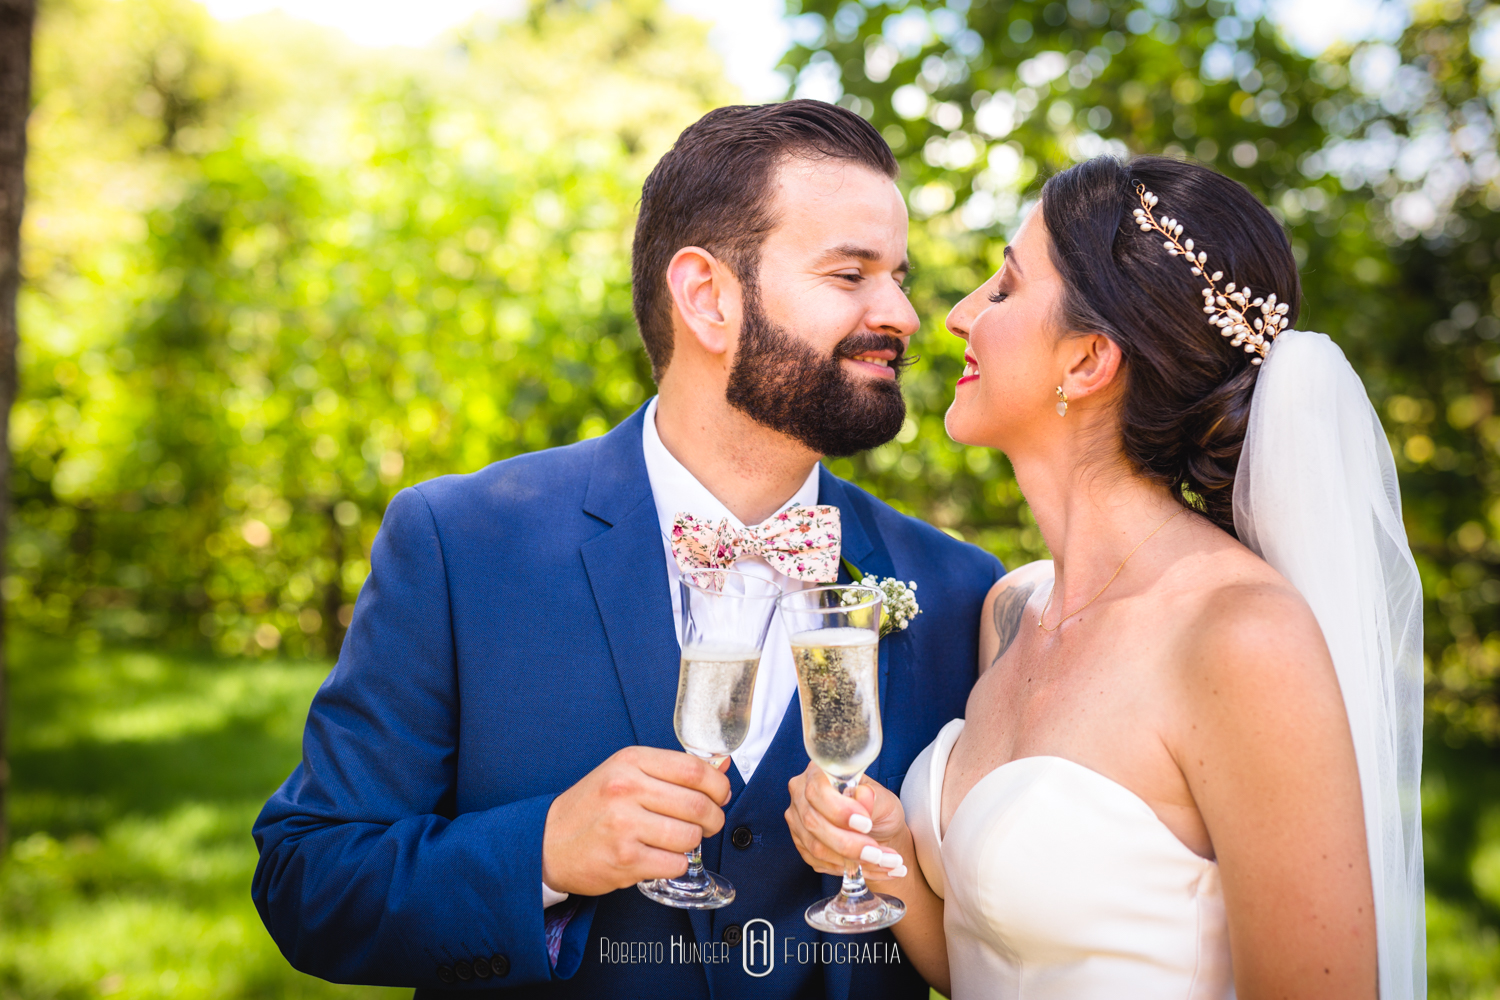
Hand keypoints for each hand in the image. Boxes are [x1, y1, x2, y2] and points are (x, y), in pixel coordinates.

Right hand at [541, 746, 731, 895]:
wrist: (547, 842)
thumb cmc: (592, 807)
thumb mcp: (624, 774)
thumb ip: (670, 771)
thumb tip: (721, 769)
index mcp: (630, 762)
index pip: (693, 768)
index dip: (717, 785)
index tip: (721, 795)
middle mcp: (626, 789)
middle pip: (697, 804)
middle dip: (714, 818)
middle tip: (710, 823)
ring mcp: (624, 825)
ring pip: (690, 836)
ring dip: (694, 842)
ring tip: (681, 840)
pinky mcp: (625, 859)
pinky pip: (675, 863)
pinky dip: (677, 863)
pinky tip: (663, 857)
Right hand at [785, 762, 911, 883]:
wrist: (878, 830)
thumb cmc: (878, 807)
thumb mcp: (884, 799)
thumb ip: (873, 798)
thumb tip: (863, 797)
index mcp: (818, 773)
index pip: (817, 791)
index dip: (839, 810)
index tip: (865, 824)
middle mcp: (801, 796)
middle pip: (813, 823)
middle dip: (849, 843)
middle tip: (879, 853)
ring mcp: (798, 822)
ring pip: (816, 847)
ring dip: (854, 860)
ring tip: (886, 863)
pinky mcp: (803, 846)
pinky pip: (820, 863)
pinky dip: (850, 870)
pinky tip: (875, 869)